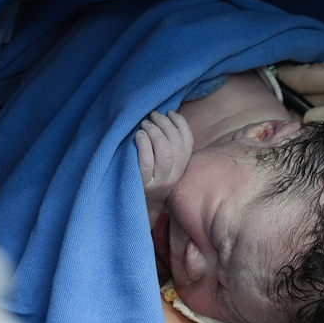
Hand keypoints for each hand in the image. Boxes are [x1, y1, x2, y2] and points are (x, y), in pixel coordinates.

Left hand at [135, 110, 193, 226]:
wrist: (135, 209)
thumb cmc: (146, 180)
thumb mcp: (163, 166)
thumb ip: (168, 148)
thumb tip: (167, 119)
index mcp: (181, 169)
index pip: (188, 142)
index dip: (181, 124)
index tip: (170, 112)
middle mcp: (173, 177)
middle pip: (177, 144)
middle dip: (165, 124)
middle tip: (152, 116)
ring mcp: (159, 182)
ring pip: (165, 152)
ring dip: (154, 132)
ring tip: (144, 125)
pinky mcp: (144, 185)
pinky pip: (147, 161)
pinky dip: (143, 144)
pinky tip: (138, 136)